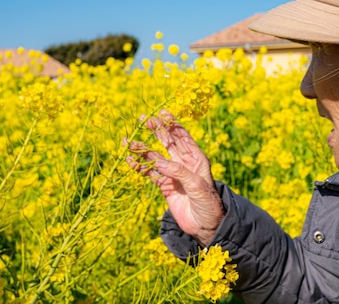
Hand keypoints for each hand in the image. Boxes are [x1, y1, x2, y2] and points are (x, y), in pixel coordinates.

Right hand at [127, 110, 224, 246]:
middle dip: (156, 130)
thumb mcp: (198, 185)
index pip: (183, 137)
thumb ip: (179, 172)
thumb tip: (159, 161)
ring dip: (143, 149)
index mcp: (196, 159)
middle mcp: (184, 163)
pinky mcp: (165, 186)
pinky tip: (130, 161)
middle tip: (143, 119)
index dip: (173, 124)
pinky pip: (150, 174)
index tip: (162, 112)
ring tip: (129, 142)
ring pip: (155, 157)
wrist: (206, 226)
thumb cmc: (208, 204)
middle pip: (167, 142)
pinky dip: (140, 167)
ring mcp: (173, 174)